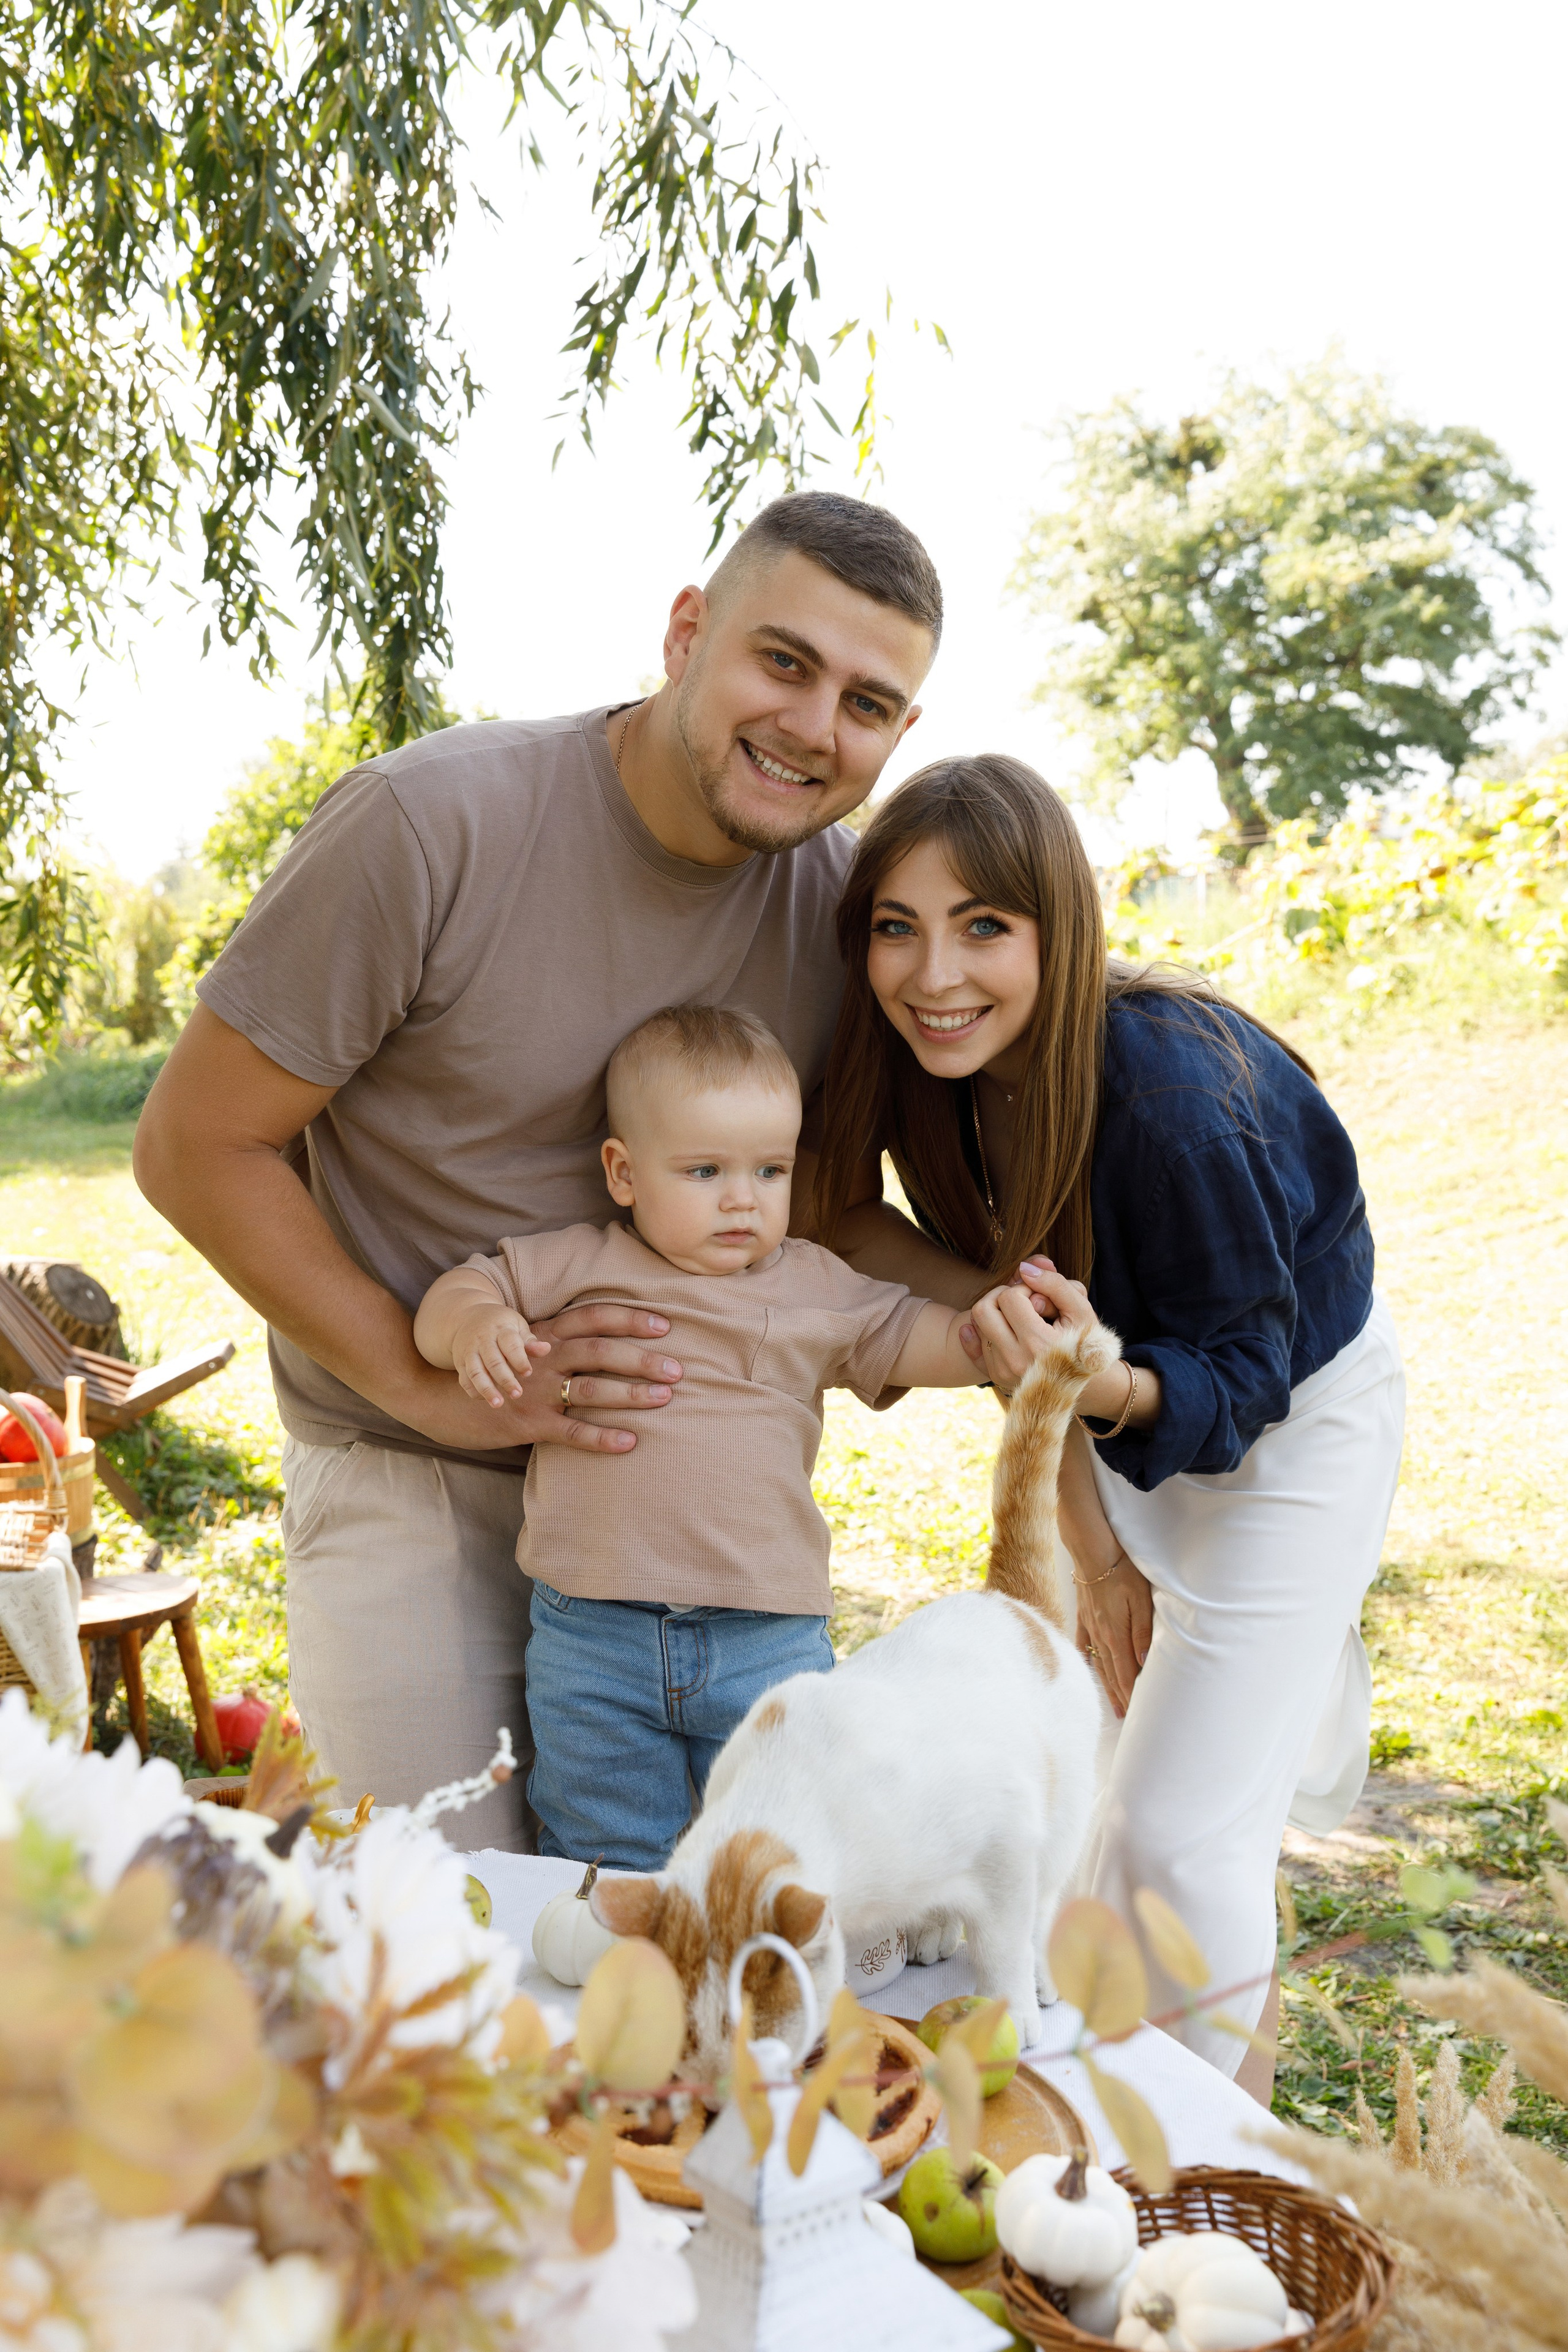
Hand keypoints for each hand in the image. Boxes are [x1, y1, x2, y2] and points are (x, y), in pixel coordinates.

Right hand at [395, 1303, 683, 1453]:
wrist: (431, 1394)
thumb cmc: (484, 1371)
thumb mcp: (518, 1347)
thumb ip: (552, 1343)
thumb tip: (593, 1346)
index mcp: (543, 1335)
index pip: (592, 1317)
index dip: (630, 1319)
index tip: (665, 1324)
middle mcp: (542, 1358)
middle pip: (600, 1351)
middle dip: (642, 1359)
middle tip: (678, 1369)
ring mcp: (534, 1391)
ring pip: (591, 1389)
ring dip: (631, 1394)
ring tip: (665, 1399)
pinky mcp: (526, 1423)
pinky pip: (571, 1432)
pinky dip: (602, 1437)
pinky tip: (630, 1442)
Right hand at [450, 1305, 548, 1404]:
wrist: (467, 1318)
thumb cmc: (501, 1325)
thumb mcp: (516, 1326)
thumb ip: (529, 1341)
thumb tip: (546, 1349)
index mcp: (500, 1329)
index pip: (510, 1345)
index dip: (519, 1360)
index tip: (527, 1373)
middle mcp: (482, 1340)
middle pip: (493, 1361)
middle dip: (505, 1380)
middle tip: (517, 1394)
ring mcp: (468, 1351)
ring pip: (475, 1372)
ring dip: (486, 1389)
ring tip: (498, 1404)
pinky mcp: (459, 1362)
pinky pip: (464, 1379)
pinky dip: (473, 1390)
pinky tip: (484, 1399)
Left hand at [963, 1270, 1094, 1389]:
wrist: (1087, 1382)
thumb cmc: (1085, 1340)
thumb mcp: (1081, 1309)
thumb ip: (1055, 1284)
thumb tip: (1023, 1268)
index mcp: (1039, 1344)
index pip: (1010, 1297)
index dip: (1025, 1289)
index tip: (1040, 1297)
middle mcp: (1016, 1361)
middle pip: (984, 1309)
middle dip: (1002, 1296)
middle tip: (1024, 1301)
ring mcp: (1002, 1371)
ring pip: (978, 1324)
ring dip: (997, 1313)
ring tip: (1021, 1318)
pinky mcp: (995, 1376)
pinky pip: (973, 1344)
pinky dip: (983, 1329)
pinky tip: (1001, 1326)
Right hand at [1074, 1548, 1153, 1717]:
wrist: (1093, 1550)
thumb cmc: (1122, 1571)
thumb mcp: (1141, 1600)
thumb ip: (1142, 1633)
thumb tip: (1143, 1664)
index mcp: (1115, 1634)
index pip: (1125, 1674)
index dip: (1131, 1695)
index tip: (1137, 1713)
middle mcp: (1100, 1635)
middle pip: (1112, 1673)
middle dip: (1120, 1697)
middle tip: (1127, 1718)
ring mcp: (1089, 1627)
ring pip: (1099, 1663)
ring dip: (1107, 1685)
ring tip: (1113, 1704)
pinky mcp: (1084, 1616)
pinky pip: (1084, 1645)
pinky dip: (1088, 1661)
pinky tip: (1090, 1670)